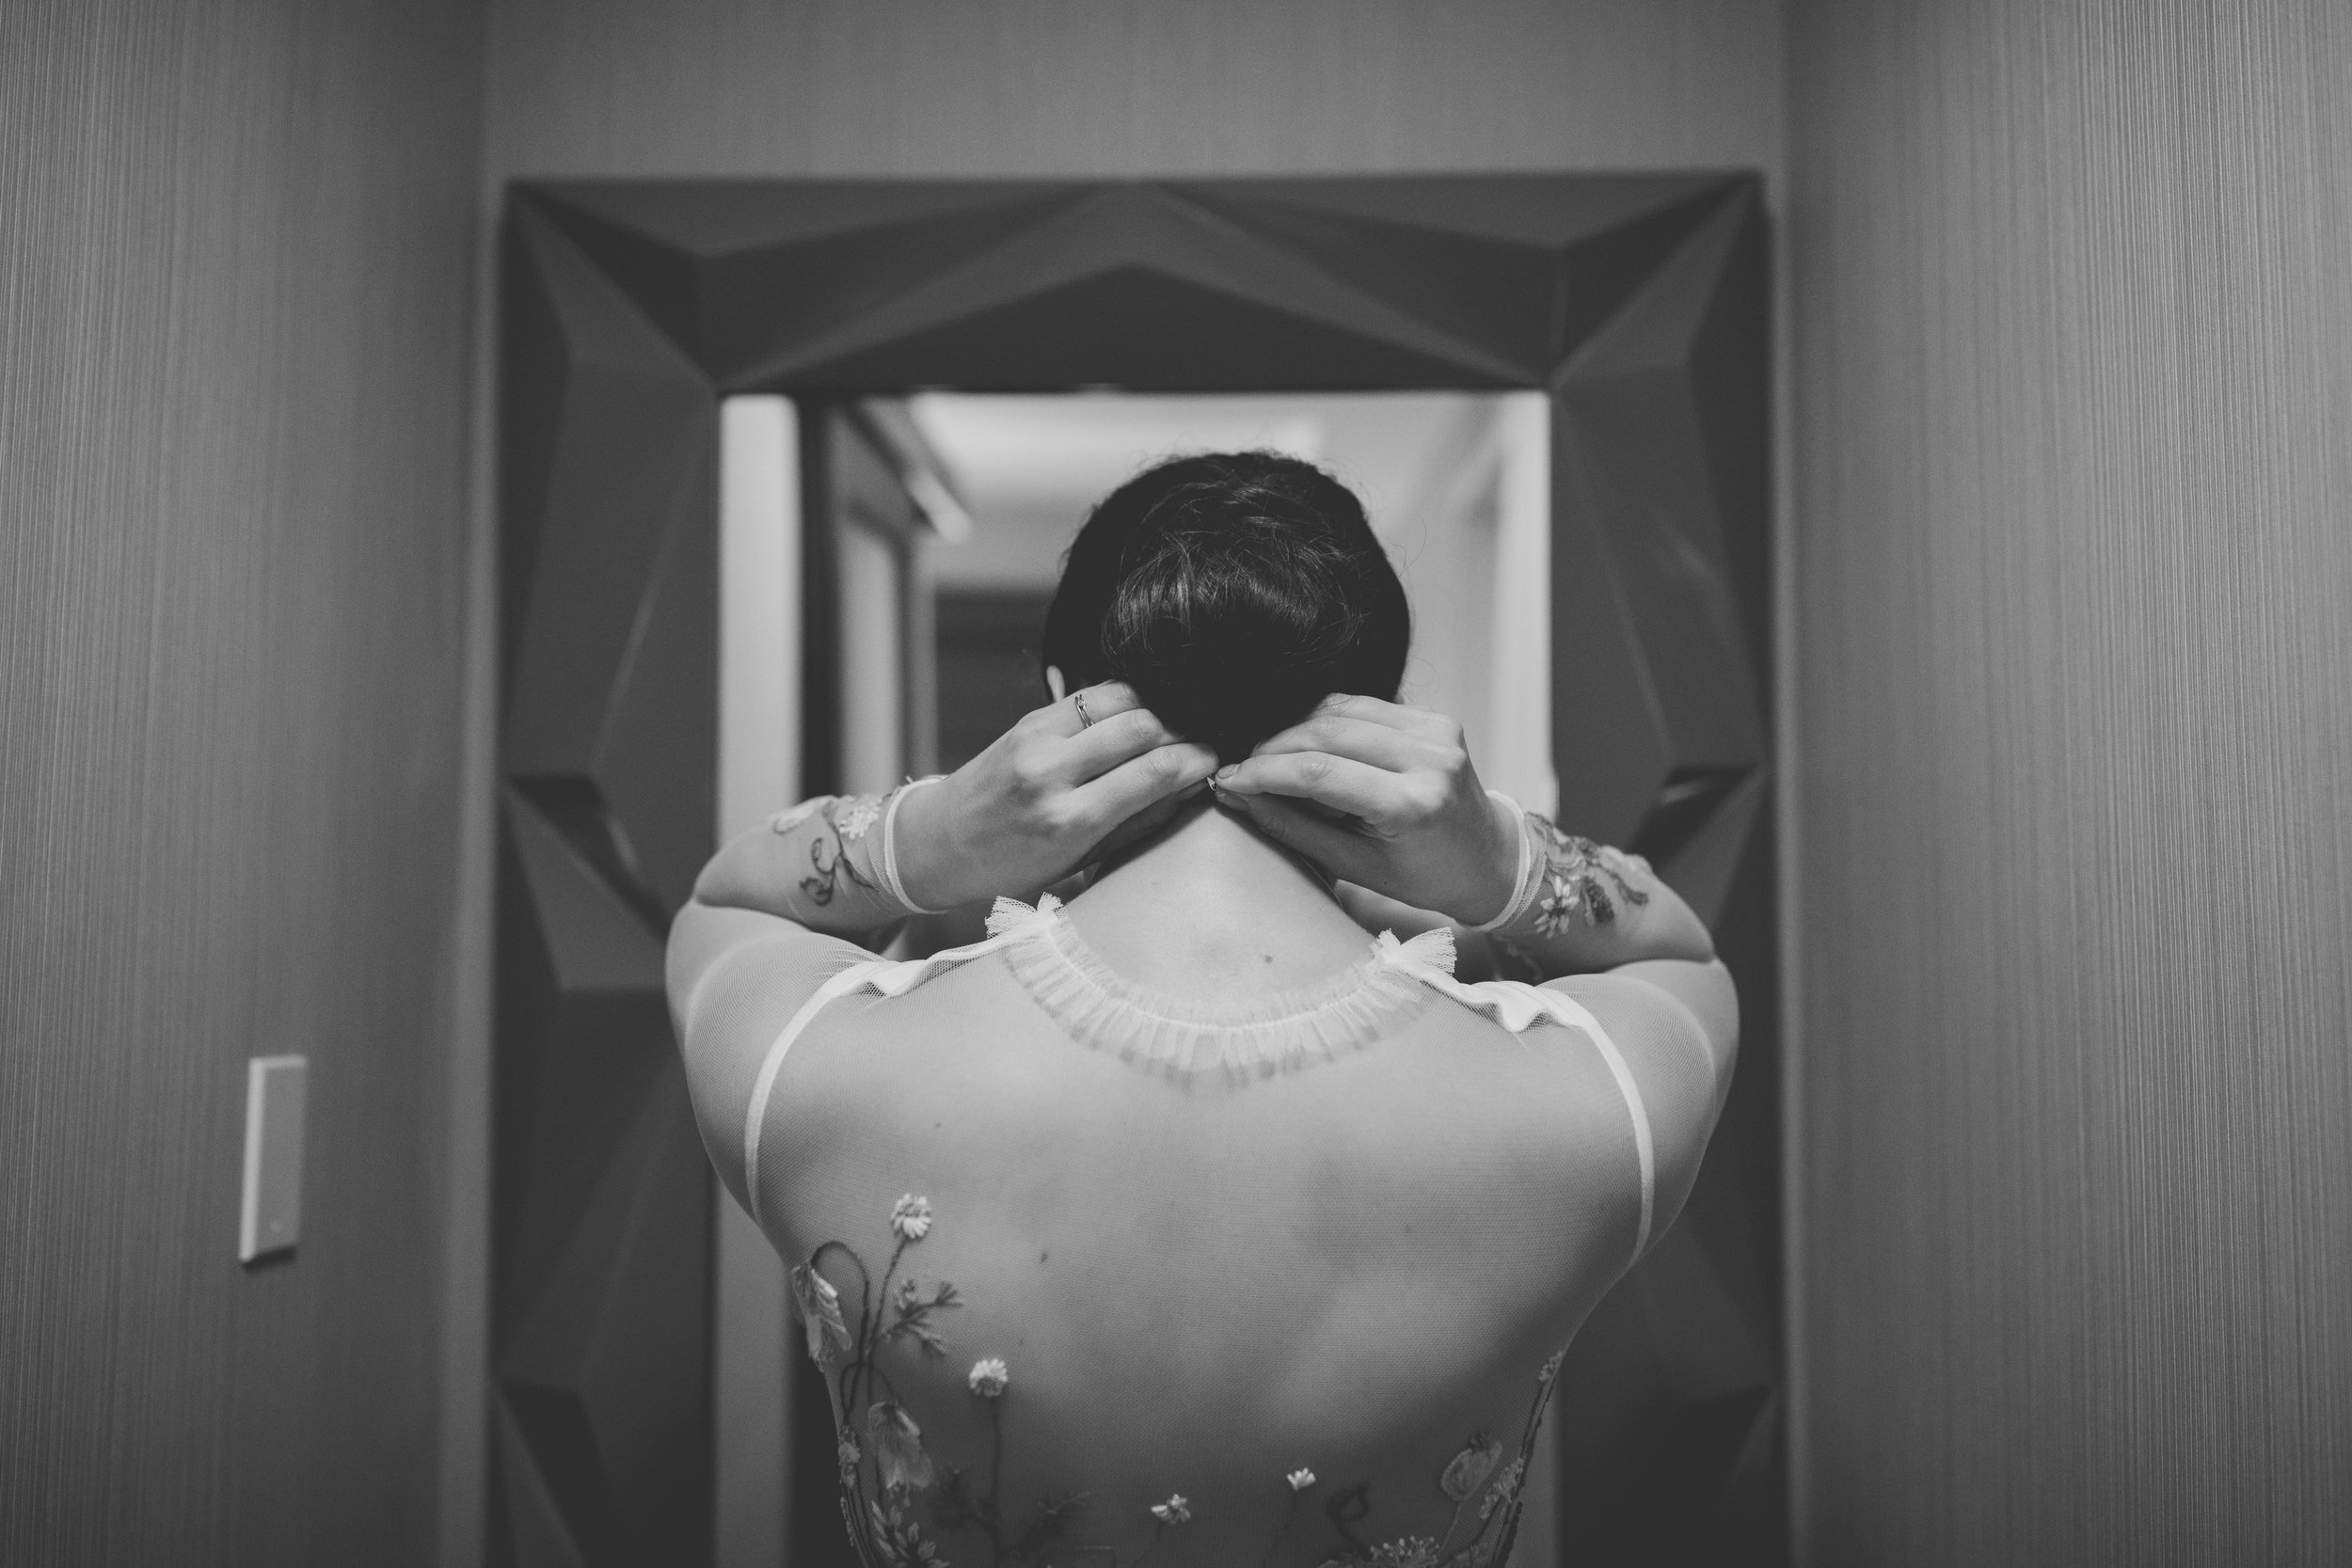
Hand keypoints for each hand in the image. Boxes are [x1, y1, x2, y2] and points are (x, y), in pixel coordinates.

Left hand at [896, 682, 1220, 907]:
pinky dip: (1122, 702)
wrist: (942, 842)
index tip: (1214, 761)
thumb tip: (1189, 785)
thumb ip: (1136, 822)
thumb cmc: (1014, 864)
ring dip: (1155, 710)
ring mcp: (1036, 740)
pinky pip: (1091, 695)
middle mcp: (1051, 774)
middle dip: (1181, 732)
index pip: (1153, 773)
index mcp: (1067, 821)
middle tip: (1196, 743)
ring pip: (1120, 699)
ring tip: (1168, 730)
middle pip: (1143, 726)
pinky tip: (1135, 718)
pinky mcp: (1029, 719)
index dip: (1196, 760)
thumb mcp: (1080, 861)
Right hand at [1210, 695, 1519, 923]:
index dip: (1264, 772)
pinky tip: (1306, 742)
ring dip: (1294, 728)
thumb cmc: (1422, 875)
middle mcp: (1430, 760)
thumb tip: (1238, 796)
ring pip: (1341, 709)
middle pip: (1326, 731)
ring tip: (1268, 756)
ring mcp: (1437, 732)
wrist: (1487, 858)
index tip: (1227, 779)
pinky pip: (1364, 705)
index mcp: (1413, 806)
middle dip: (1272, 746)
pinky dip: (1326, 719)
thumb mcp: (1354, 867)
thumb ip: (1294, 828)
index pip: (1320, 772)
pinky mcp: (1435, 718)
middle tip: (1241, 768)